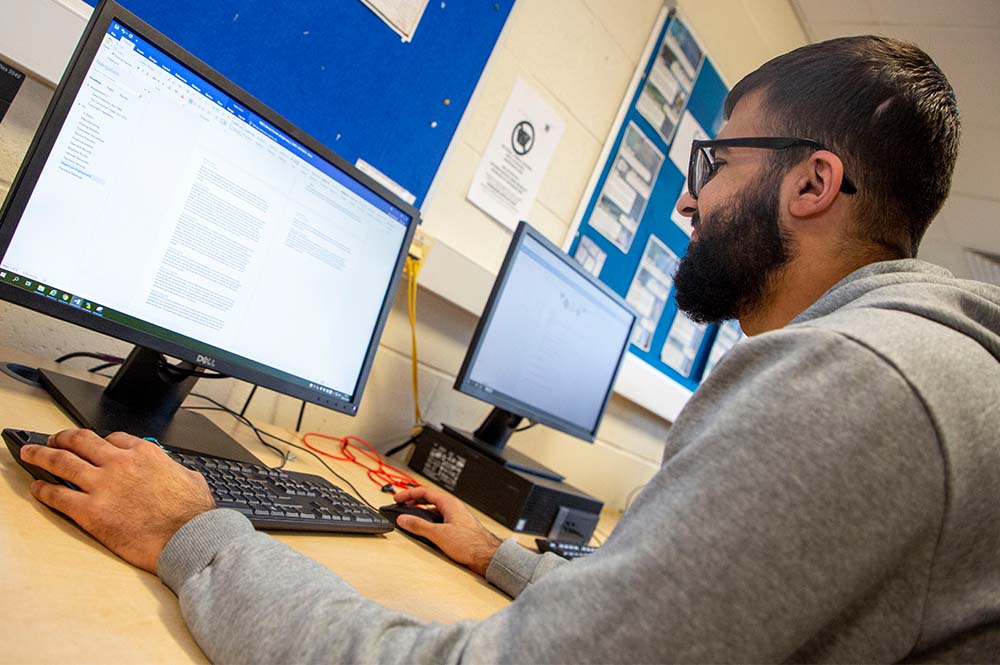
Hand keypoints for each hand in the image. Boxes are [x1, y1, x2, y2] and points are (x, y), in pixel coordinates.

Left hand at [21, 429, 215, 574]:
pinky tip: (37, 488)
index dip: (99, 442)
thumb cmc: (193, 513)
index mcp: (145, 454)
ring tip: (31, 453)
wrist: (187, 538)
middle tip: (52, 440)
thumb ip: (176, 470)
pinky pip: (57, 496)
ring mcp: (102, 485)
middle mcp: (120, 463)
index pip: (113, 438)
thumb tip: (178, 472)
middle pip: (81, 441)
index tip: (93, 446)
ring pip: (61, 461)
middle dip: (62, 438)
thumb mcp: (190, 479)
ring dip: (41, 455)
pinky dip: (43, 489)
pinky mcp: (90, 511)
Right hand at [392, 485, 501, 575]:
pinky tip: (425, 528)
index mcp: (449, 504)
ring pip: (434, 509)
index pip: (425, 491)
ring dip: (421, 511)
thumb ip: (419, 526)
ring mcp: (456, 517)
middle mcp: (453, 508)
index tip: (397, 497)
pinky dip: (428, 520)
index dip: (409, 493)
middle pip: (429, 498)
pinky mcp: (457, 527)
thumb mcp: (439, 534)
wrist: (487, 555)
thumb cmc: (470, 543)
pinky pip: (439, 518)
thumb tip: (404, 519)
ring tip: (410, 516)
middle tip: (401, 504)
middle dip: (413, 500)